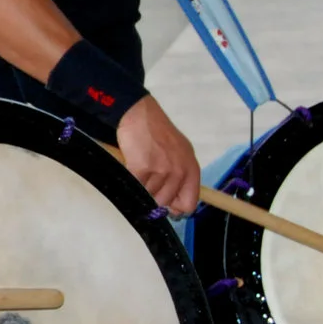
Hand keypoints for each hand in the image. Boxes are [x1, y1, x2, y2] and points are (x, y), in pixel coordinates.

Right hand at [114, 98, 199, 214]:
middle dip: (154, 197)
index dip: (175, 208)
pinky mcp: (141, 168)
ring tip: (140, 171)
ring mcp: (161, 170)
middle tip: (147, 182)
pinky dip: (131, 182)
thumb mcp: (180, 154)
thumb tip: (173, 206)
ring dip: (141, 188)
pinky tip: (131, 168)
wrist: (139, 115)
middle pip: (165, 203)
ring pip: (148, 196)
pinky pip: (135, 187)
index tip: (166, 205)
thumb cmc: (158, 133)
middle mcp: (179, 172)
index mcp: (191, 169)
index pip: (189, 204)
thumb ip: (180, 178)